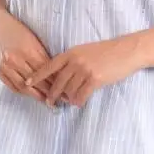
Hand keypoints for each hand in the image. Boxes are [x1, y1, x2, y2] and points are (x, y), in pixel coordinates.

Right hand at [0, 9, 56, 103]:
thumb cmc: (19, 32)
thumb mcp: (34, 41)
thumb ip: (43, 57)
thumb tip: (56, 74)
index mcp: (27, 50)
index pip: (44, 71)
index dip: (54, 81)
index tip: (63, 88)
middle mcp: (15, 59)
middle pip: (35, 81)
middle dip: (47, 91)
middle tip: (58, 97)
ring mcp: (5, 66)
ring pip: (23, 87)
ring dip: (36, 95)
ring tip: (46, 100)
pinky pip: (12, 86)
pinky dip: (23, 92)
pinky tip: (31, 95)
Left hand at [24, 36, 141, 107]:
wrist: (127, 51)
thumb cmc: (107, 52)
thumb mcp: (85, 51)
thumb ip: (72, 61)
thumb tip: (61, 76)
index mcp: (71, 53)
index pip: (49, 65)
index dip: (37, 75)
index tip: (27, 82)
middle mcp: (75, 61)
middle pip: (57, 82)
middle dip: (52, 94)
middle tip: (49, 102)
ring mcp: (85, 70)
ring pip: (69, 91)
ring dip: (68, 99)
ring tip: (70, 101)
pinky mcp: (95, 79)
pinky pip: (81, 95)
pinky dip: (78, 101)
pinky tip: (80, 102)